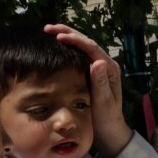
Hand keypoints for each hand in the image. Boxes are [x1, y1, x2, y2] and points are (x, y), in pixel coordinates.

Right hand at [44, 24, 132, 157]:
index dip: (75, 40)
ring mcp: (99, 68)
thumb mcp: (103, 102)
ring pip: (83, 46)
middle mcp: (106, 65)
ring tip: (49, 32)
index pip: (91, 48)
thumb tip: (97, 62)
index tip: (58, 37)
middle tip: (48, 28)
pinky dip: (68, 47)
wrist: (110, 129)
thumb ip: (101, 83)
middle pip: (86, 42)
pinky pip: (80, 54)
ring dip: (67, 37)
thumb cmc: (107, 118)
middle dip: (68, 32)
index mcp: (110, 68)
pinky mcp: (92, 73)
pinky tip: (57, 45)